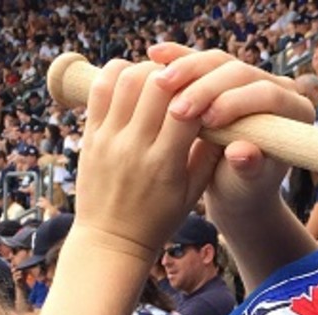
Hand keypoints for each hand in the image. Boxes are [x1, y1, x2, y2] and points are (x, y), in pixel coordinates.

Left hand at [72, 58, 211, 266]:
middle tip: (183, 81)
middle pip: (157, 87)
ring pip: (128, 79)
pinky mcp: (90, 135)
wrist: (112, 241)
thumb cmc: (158, 219)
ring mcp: (109, 139)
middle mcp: (135, 148)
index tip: (205, 96)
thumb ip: (209, 156)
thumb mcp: (192, 194)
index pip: (185, 110)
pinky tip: (133, 79)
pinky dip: (118, 72)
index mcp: (164, 164)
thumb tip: (227, 119)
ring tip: (159, 80)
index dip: (199, 95)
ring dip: (147, 70)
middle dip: (175, 78)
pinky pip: (100, 87)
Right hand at [145, 45, 313, 221]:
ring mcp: (252, 76)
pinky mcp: (227, 74)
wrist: (233, 187)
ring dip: (186, 70)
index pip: (267, 95)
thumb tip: (243, 154)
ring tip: (160, 84)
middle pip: (240, 72)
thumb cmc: (243, 192)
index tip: (206, 119)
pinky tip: (155, 55)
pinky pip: (201, 60)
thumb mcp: (245, 185)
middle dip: (206, 88)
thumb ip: (249, 169)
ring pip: (218, 61)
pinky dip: (177, 58)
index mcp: (296, 112)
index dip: (236, 103)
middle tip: (177, 108)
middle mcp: (279, 87)